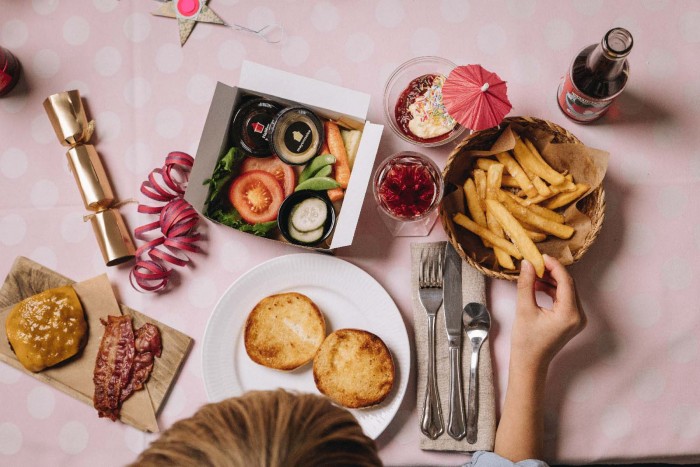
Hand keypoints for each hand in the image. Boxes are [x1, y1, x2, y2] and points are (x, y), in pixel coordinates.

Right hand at [511, 255, 585, 372]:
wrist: (530, 364)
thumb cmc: (526, 342)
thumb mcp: (524, 310)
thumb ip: (526, 284)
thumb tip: (527, 263)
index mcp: (569, 313)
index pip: (566, 281)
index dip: (554, 266)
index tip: (540, 256)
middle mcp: (578, 316)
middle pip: (568, 285)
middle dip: (551, 272)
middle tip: (535, 263)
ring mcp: (576, 319)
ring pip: (566, 290)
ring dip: (551, 281)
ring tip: (533, 274)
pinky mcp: (571, 320)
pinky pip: (564, 299)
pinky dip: (552, 290)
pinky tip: (537, 285)